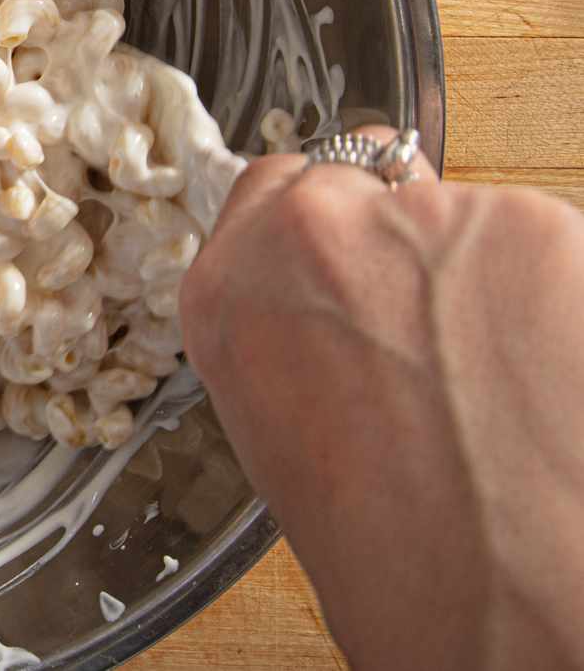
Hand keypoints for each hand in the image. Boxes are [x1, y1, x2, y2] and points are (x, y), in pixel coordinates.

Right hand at [180, 129, 583, 670]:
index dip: (326, 217)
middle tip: (440, 328)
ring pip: (463, 220)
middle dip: (405, 238)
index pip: (275, 184)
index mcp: (226, 293)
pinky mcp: (526, 224)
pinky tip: (544, 370)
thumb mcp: (279, 430)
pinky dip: (552, 292)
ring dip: (485, 276)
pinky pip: (542, 243)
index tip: (356, 246)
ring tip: (498, 379)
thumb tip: (341, 306)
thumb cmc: (397, 552)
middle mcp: (308, 236)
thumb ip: (293, 334)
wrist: (507, 595)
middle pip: (368, 182)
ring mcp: (416, 219)